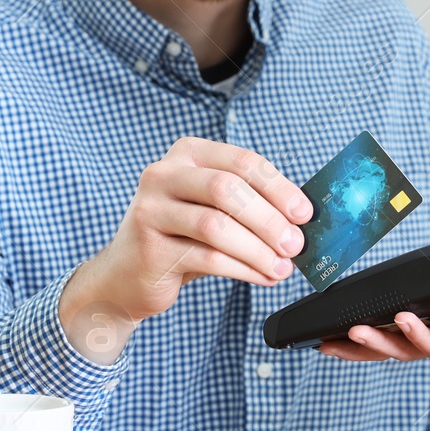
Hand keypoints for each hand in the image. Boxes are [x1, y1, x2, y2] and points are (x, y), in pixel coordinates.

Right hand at [60, 138, 310, 360]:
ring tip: (281, 267)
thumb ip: (248, 204)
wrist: (125, 276)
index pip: (242, 162)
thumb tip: (301, 218)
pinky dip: (242, 269)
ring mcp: (150, 209)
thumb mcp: (211, 209)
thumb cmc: (179, 237)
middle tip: (295, 245)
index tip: (304, 214)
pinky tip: (261, 277)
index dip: (279, 188)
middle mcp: (163, 174)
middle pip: (228, 189)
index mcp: (187, 153)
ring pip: (216, 226)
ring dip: (258, 250)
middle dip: (269, 220)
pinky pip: (206, 258)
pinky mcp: (148, 247)